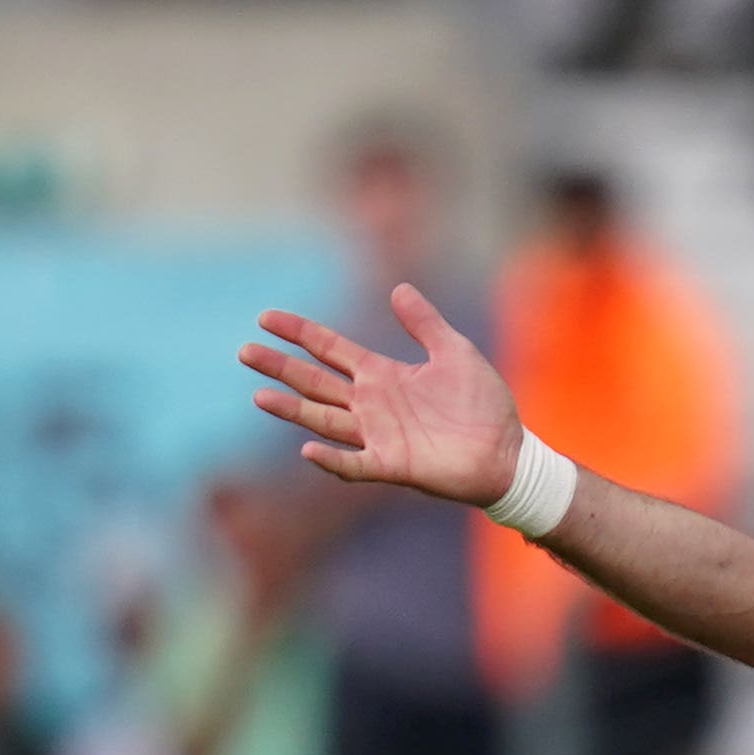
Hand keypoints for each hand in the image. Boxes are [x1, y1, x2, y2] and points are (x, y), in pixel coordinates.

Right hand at [238, 286, 522, 506]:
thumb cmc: (484, 406)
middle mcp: (372, 404)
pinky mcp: (393, 465)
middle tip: (244, 352)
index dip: (299, 333)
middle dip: (280, 367)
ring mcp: (379, 436)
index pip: (330, 349)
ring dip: (292, 410)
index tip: (265, 318)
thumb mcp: (456, 352)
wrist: (509, 453)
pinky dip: (332, 460)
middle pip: (315, 382)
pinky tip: (307, 450)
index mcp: (382, 374)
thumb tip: (398, 288)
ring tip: (259, 396)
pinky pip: (355, 464)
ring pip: (324, 420)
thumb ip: (425, 323)